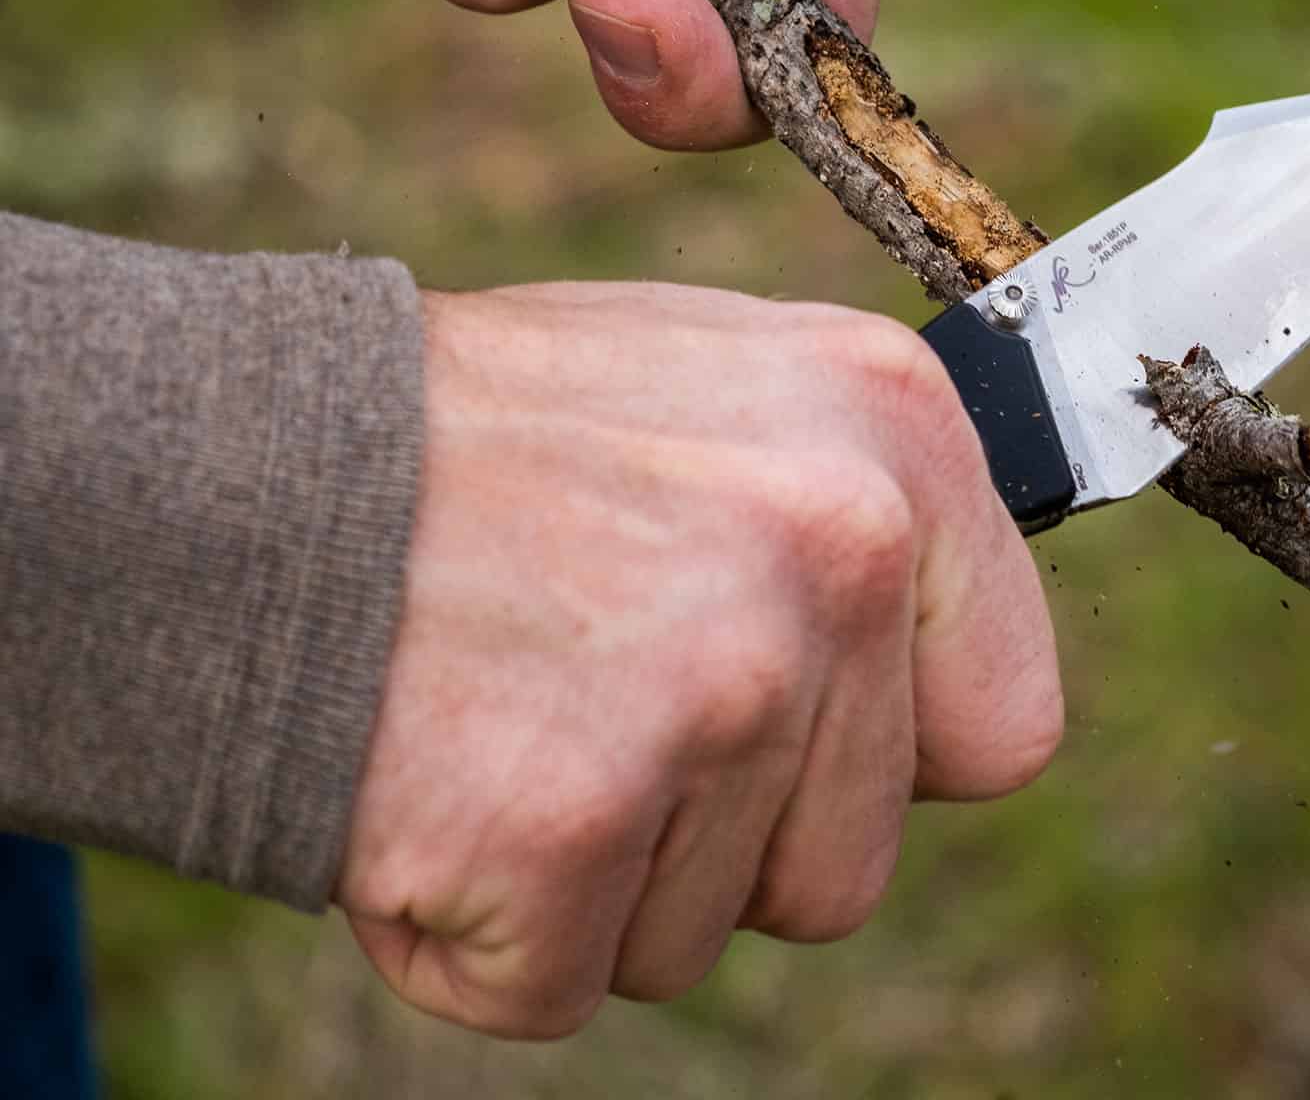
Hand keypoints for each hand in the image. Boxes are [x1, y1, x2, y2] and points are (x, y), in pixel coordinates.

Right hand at [337, 284, 1061, 1037]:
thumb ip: (855, 507)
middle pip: (849, 861)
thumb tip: (945, 645)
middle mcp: (835, 547)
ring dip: (602, 871)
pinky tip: (431, 780)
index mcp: (892, 434)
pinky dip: (483, 929)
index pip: (1006, 726)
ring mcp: (714, 689)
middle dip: (716, 830)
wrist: (233, 467)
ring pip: (711, 928)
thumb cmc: (484, 441)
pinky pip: (564, 987)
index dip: (890, 762)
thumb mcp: (714, 391)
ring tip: (502, 709)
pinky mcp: (572, 818)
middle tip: (582, 691)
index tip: (788, 726)